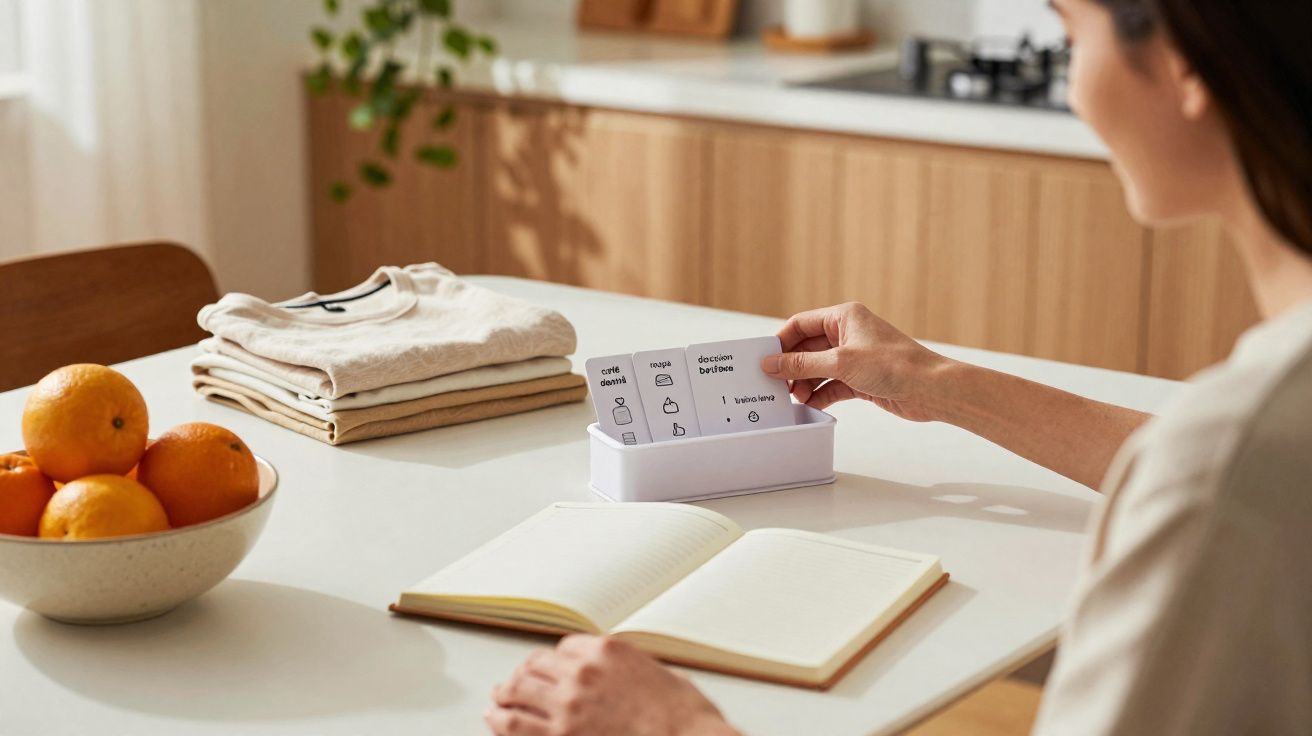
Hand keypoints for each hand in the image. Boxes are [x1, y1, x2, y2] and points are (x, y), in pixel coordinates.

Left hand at [486, 635, 737, 735]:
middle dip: (524, 673)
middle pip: (536, 665)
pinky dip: (499, 720)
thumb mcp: (661, 675)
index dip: (555, 660)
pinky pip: (515, 725)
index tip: (551, 667)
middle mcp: (581, 673)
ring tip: (498, 696)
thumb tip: (622, 677)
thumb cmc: (684, 718)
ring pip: (518, 690)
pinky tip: (494, 718)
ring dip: (504, 692)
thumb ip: (630, 671)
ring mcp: (567, 706)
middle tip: (515, 679)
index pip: (564, 647)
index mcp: (607, 652)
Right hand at [761, 302, 950, 422]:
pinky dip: (821, 394)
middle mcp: (848, 334)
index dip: (781, 342)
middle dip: (792, 367)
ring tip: (795, 398)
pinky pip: (831, 385)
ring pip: (818, 369)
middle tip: (775, 385)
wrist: (931, 389)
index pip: (801, 324)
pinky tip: (812, 405)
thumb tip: (771, 364)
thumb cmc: (894, 365)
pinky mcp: (861, 379)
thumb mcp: (840, 362)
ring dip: (805, 384)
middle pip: (807, 348)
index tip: (765, 360)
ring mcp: (854, 357)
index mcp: (844, 317)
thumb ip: (802, 365)